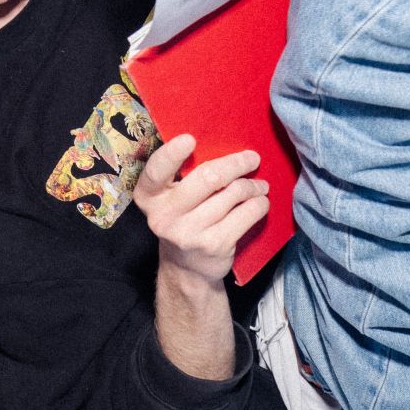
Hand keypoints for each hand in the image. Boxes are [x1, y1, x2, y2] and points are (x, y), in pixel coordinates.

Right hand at [134, 134, 270, 285]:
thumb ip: (184, 176)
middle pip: (208, 178)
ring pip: (232, 194)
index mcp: (149, 198)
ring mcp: (189, 233)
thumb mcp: (172, 200)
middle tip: (252, 158)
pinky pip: (246, 213)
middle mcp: (164, 216)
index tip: (190, 139)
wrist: (187, 270)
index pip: (155, 171)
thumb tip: (225, 147)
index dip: (171, 154)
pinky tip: (260, 202)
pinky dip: (259, 204)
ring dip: (252, 186)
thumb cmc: (184, 221)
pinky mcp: (214, 245)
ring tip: (259, 185)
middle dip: (236, 164)